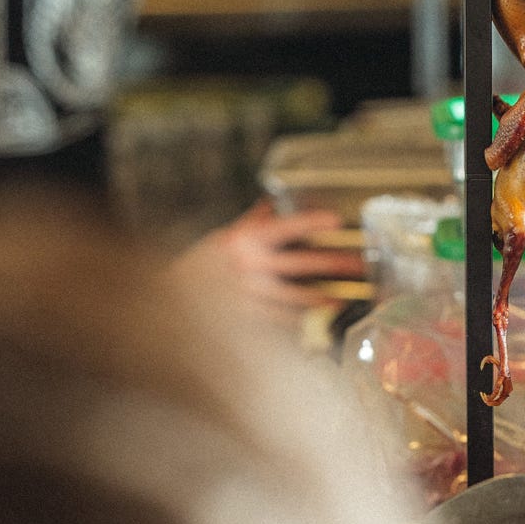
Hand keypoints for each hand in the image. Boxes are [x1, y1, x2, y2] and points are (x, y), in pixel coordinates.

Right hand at [174, 200, 365, 319]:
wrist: (167, 302)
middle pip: (300, 264)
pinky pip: (280, 320)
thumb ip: (250, 223)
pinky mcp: (246, 320)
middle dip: (332, 264)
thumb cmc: (198, 267)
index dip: (311, 222)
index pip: (284, 228)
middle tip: (358, 264)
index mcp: (243, 241)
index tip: (336, 221)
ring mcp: (248, 296)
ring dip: (321, 298)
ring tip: (343, 298)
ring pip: (294, 297)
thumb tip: (270, 203)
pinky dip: (300, 320)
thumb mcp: (223, 239)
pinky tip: (317, 321)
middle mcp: (248, 268)